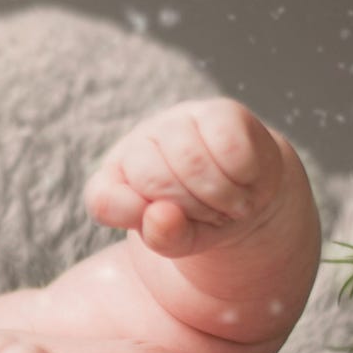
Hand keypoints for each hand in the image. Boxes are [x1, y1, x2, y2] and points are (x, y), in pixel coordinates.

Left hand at [82, 98, 289, 257]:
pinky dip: (242, 174)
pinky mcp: (218, 110)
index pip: (103, 199)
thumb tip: (160, 216)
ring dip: (221, 195)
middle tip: (211, 215)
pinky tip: (245, 178)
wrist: (249, 197)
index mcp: (114, 178)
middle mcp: (138, 144)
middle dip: (191, 209)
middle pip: (153, 179)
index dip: (137, 217)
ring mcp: (176, 122)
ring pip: (190, 160)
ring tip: (231, 202)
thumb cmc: (202, 220)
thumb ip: (164, 237)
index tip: (167, 225)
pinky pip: (228, 145)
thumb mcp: (181, 241)